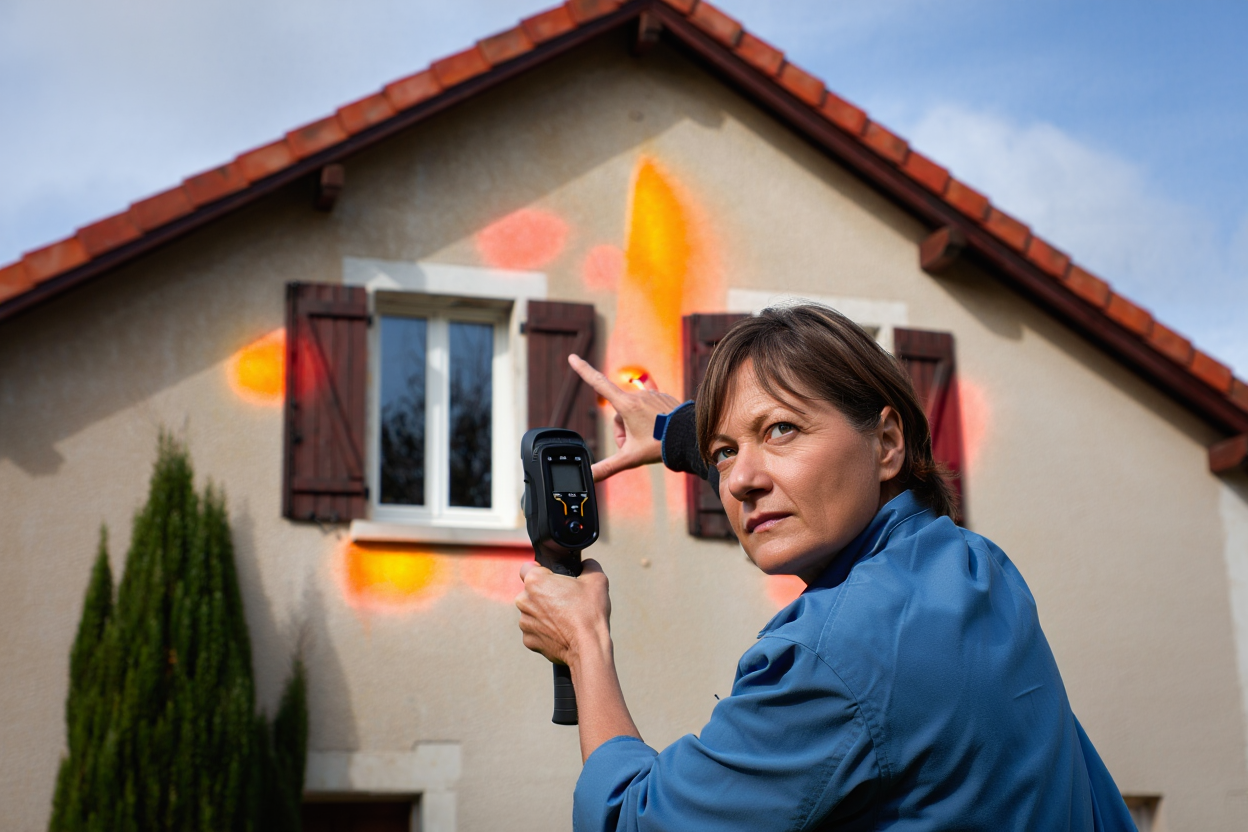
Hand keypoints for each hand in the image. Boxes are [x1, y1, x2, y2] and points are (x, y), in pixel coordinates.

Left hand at [516, 559, 611, 666]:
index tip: (552, 578)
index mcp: (535, 581)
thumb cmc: (589, 612)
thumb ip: (588, 565)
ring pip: (532, 612)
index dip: (540, 571)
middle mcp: (524, 600)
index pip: (527, 567)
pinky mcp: (529, 640)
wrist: (589, 647)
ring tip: (565, 618)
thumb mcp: (597, 579)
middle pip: (530, 592)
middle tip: (565, 600)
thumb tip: (586, 564)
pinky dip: (545, 631)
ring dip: (544, 613)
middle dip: (544, 594)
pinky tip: (561, 632)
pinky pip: (535, 630)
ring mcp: (524, 622)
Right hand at [568, 354, 680, 481]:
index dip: (583, 370)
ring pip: (633, 413)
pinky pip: (647, 410)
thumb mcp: (631, 458)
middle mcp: (637, 395)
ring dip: (636, 428)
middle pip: (618, 415)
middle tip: (636, 446)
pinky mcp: (662, 397)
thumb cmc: (660, 446)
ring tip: (650, 440)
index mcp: (626, 405)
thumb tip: (590, 476)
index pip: (598, 383)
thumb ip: (608, 467)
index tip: (572, 357)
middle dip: (622, 432)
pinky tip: (658, 430)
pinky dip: (648, 422)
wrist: (690, 438)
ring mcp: (651, 395)